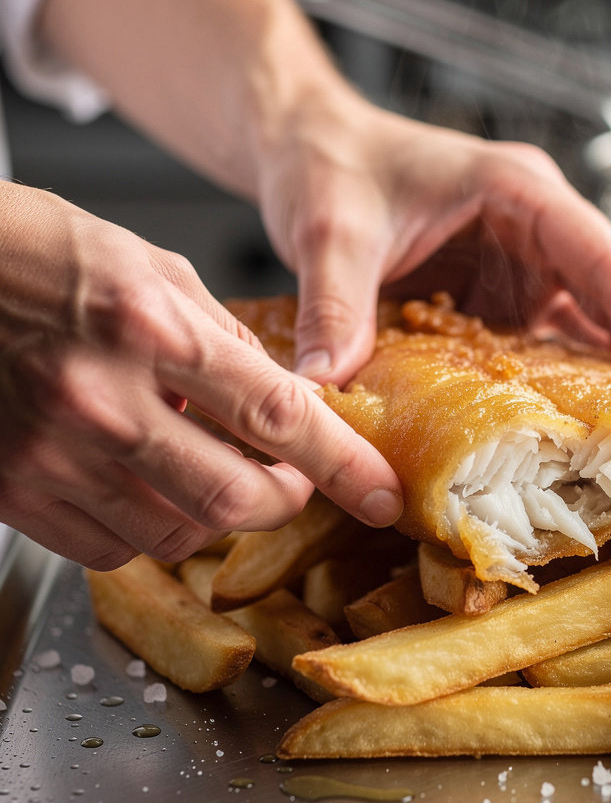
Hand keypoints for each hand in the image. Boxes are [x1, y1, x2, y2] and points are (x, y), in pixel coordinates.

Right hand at [0, 182, 402, 569]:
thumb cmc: (35, 254)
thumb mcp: (148, 266)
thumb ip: (222, 336)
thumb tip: (283, 393)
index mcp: (150, 330)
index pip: (278, 419)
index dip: (345, 466)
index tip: (382, 495)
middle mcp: (102, 402)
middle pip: (238, 501)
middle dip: (287, 502)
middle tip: (293, 480)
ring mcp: (51, 456)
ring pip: (177, 536)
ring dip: (217, 517)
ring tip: (210, 470)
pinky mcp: (13, 491)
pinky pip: (110, 548)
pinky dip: (150, 528)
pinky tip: (146, 484)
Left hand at [256, 103, 610, 388]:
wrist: (309, 150)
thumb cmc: (330, 163)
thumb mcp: (331, 230)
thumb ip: (335, 303)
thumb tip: (329, 384)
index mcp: (516, 191)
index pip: (601, 255)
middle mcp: (532, 228)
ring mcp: (518, 264)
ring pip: (587, 323)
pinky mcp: (497, 296)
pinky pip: (541, 344)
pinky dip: (558, 384)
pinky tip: (567, 430)